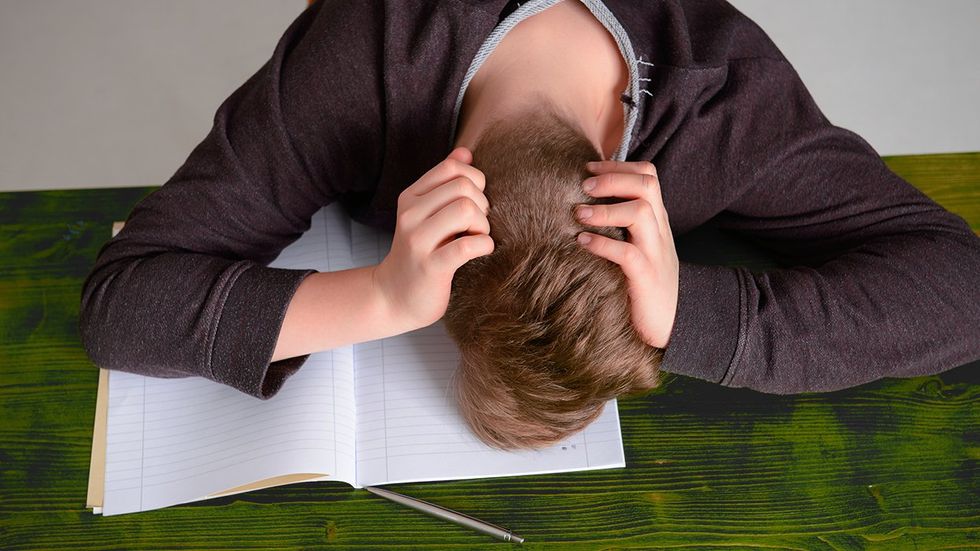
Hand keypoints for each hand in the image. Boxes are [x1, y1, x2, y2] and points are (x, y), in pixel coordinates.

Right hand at [372, 147, 493, 329]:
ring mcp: (418, 240)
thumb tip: (465, 152)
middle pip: (463, 186)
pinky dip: (484, 245)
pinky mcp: (431, 266)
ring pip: (466, 209)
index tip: (474, 204)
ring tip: (477, 237)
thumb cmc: (421, 253)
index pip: (452, 167)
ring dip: (483, 225)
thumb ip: (444, 183)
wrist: (395, 297)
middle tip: (478, 225)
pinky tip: (481, 251)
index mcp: (411, 197)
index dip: (474, 181)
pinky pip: (468, 245)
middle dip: (482, 204)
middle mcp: (410, 215)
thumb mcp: (427, 214)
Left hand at [574, 160, 678, 348]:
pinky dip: (602, 244)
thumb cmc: (645, 283)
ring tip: (578, 214)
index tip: (588, 168)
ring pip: (641, 212)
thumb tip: (585, 203)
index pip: (647, 176)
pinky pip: (627, 253)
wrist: (673, 324)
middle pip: (647, 185)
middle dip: (613, 179)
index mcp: (657, 220)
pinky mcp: (646, 278)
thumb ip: (622, 225)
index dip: (617, 166)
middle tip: (583, 186)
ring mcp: (655, 253)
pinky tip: (582, 242)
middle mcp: (659, 231)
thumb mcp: (638, 246)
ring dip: (605, 209)